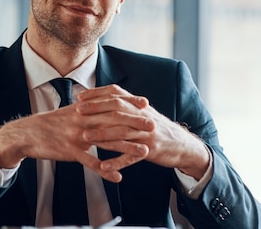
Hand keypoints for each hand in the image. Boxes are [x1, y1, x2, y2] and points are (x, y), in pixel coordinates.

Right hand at [0, 97, 148, 182]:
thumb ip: (87, 106)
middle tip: (152, 125)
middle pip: (113, 120)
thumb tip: (102, 100)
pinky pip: (91, 163)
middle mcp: (82, 120)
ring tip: (144, 151)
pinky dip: (106, 171)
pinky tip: (118, 176)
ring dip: (127, 147)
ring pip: (106, 141)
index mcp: (83, 108)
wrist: (29, 133)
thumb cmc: (51, 122)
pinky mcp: (71, 152)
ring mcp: (77, 136)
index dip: (128, 102)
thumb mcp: (70, 110)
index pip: (110, 103)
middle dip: (135, 123)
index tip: (145, 103)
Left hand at [77, 85, 209, 179]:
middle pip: (117, 109)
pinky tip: (103, 166)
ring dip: (103, 134)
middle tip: (78, 111)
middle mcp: (143, 116)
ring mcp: (147, 134)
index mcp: (139, 105)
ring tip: (86, 136)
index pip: (116, 93)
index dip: (97, 94)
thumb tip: (102, 96)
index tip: (80, 96)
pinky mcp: (151, 151)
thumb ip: (125, 104)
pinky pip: (131, 157)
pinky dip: (117, 162)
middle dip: (96, 109)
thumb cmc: (156, 127)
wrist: (182, 145)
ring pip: (122, 132)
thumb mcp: (143, 112)